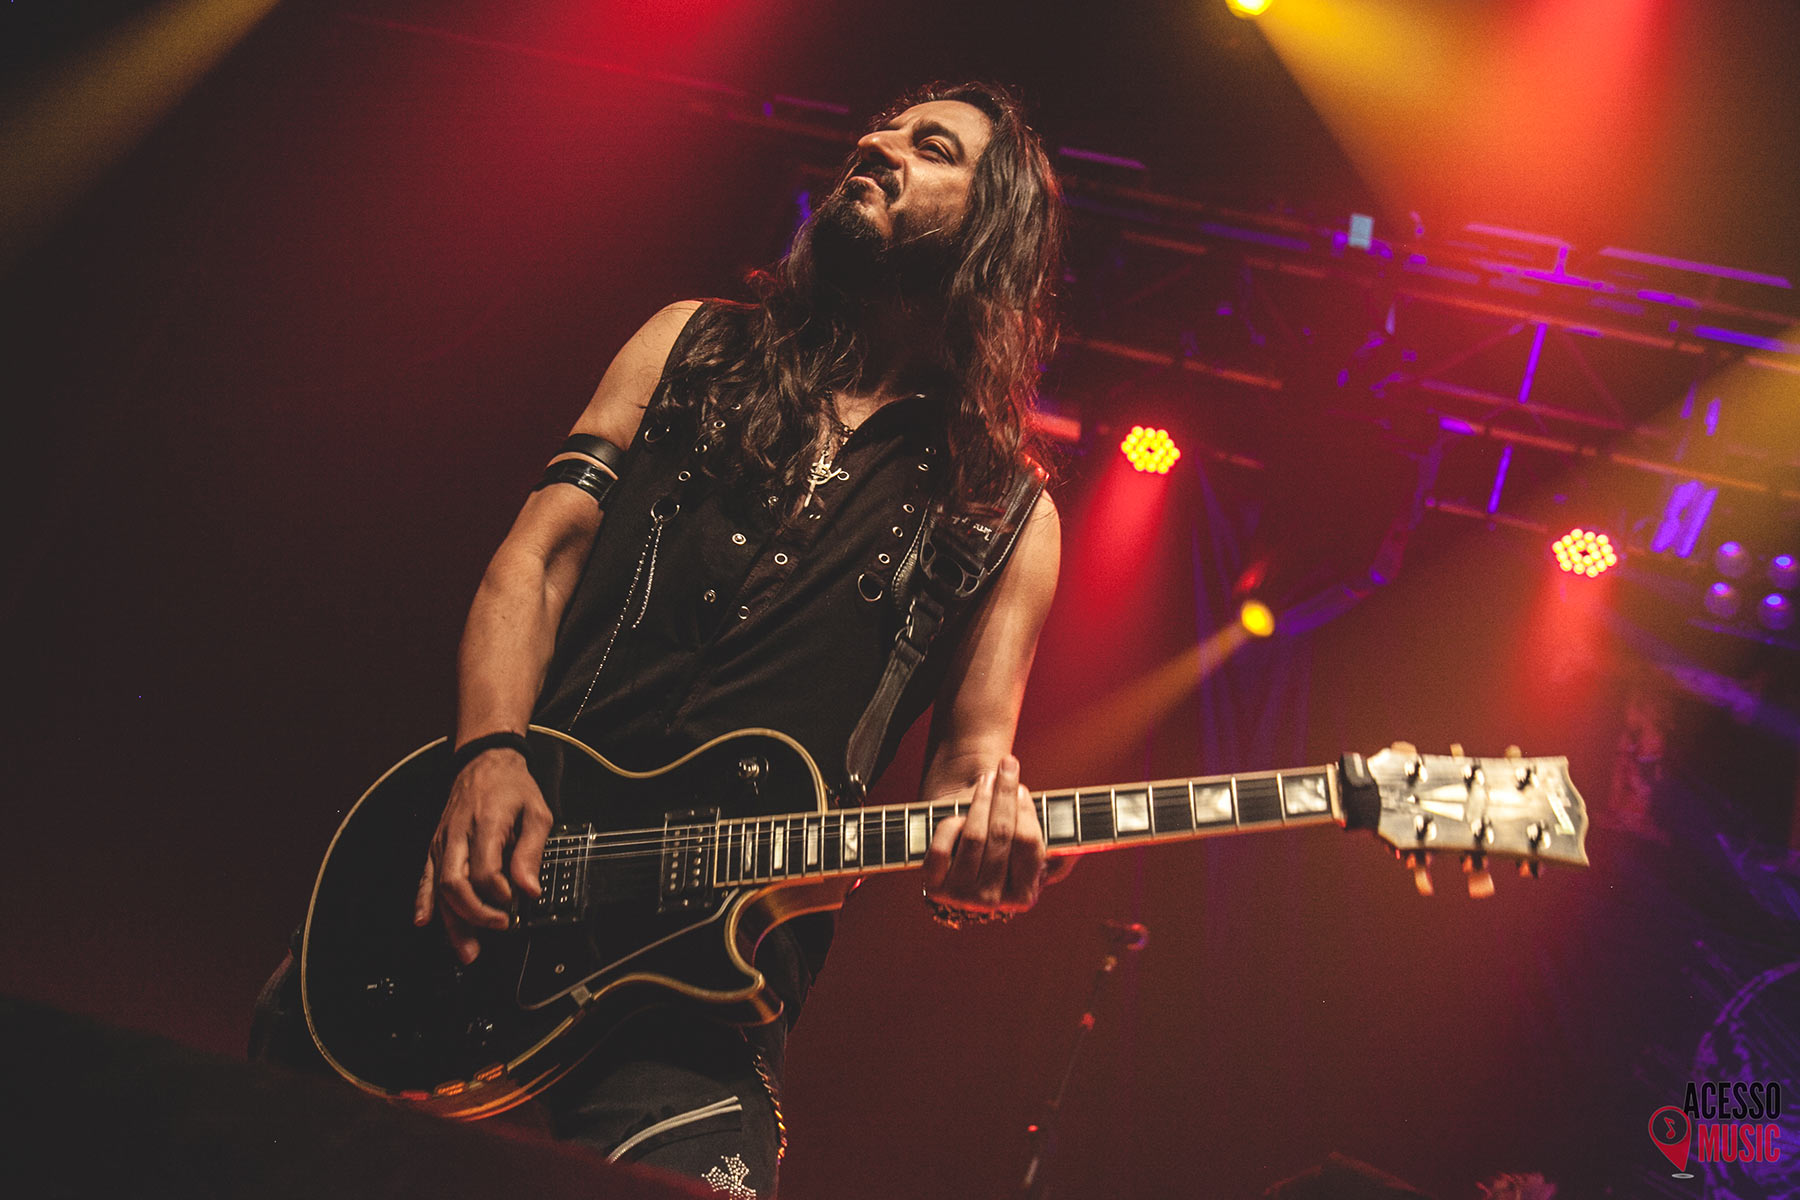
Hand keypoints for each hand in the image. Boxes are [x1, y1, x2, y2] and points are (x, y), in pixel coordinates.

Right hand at [413, 747, 552, 963]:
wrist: (485, 762)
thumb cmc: (513, 788)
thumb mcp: (536, 813)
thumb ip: (531, 852)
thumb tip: (530, 890)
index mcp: (485, 824)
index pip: (484, 870)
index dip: (499, 893)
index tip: (517, 902)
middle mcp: (458, 835)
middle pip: (456, 884)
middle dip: (475, 915)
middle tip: (499, 926)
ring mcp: (443, 842)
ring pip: (439, 887)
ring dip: (452, 922)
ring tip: (467, 949)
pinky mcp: (436, 847)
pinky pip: (426, 877)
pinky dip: (423, 901)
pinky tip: (424, 920)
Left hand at [921, 754, 1047, 914]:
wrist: (962, 865)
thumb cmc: (1004, 854)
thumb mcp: (1034, 858)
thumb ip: (1060, 851)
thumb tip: (1076, 844)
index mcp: (1023, 897)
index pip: (1028, 844)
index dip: (1025, 811)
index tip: (1021, 787)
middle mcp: (992, 901)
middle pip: (1002, 835)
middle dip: (1005, 794)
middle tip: (1006, 766)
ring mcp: (960, 897)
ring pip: (974, 836)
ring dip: (981, 800)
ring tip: (987, 779)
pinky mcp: (934, 887)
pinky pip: (943, 847)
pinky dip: (951, 826)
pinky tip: (959, 816)